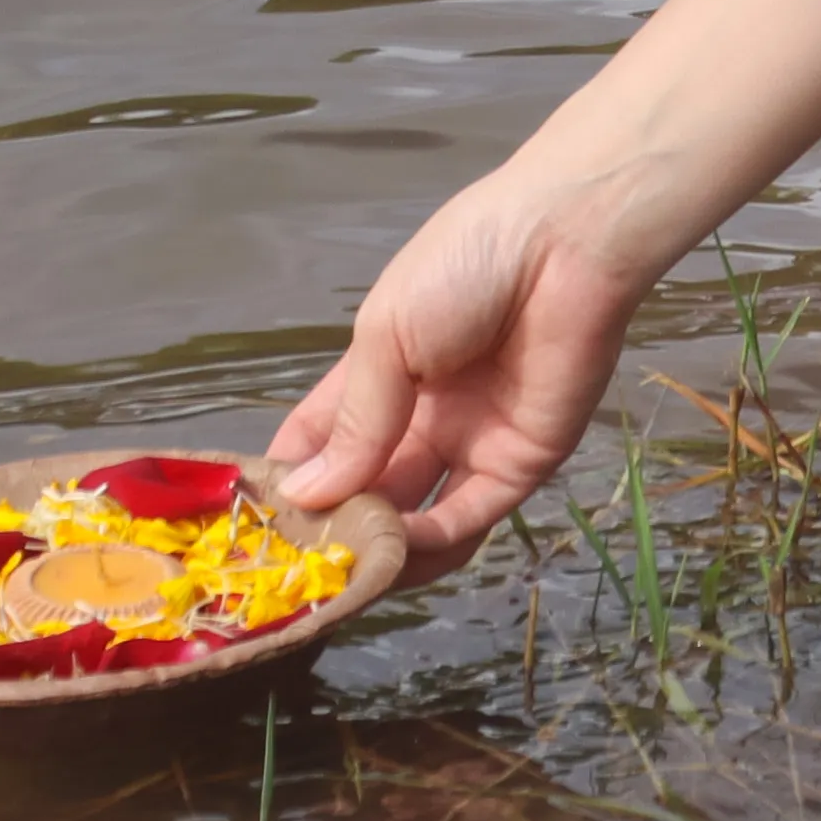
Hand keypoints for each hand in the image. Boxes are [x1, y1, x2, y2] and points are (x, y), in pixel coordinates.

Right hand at [260, 162, 654, 578]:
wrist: (566, 243)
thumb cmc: (463, 267)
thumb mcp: (386, 336)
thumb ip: (354, 422)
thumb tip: (302, 495)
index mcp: (382, 374)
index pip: (323, 442)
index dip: (291, 483)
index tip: (253, 529)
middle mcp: (423, 418)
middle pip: (369, 491)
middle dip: (334, 530)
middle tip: (294, 574)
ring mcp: (472, 444)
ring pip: (417, 521)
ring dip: (380, 550)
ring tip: (342, 576)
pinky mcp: (521, 465)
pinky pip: (469, 518)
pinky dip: (430, 543)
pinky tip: (396, 551)